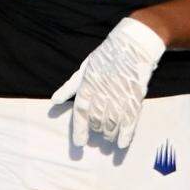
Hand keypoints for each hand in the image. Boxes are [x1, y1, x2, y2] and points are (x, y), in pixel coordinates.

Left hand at [49, 16, 165, 149]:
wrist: (132, 45)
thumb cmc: (106, 56)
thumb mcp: (84, 68)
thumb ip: (70, 86)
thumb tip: (54, 101)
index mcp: (87, 84)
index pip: (80, 113)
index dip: (79, 130)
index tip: (79, 143)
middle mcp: (102, 92)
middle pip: (96, 120)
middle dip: (96, 130)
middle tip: (98, 133)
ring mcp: (119, 96)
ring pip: (111, 124)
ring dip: (109, 133)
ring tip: (108, 136)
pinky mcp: (135, 98)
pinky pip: (129, 122)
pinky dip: (125, 135)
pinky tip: (121, 144)